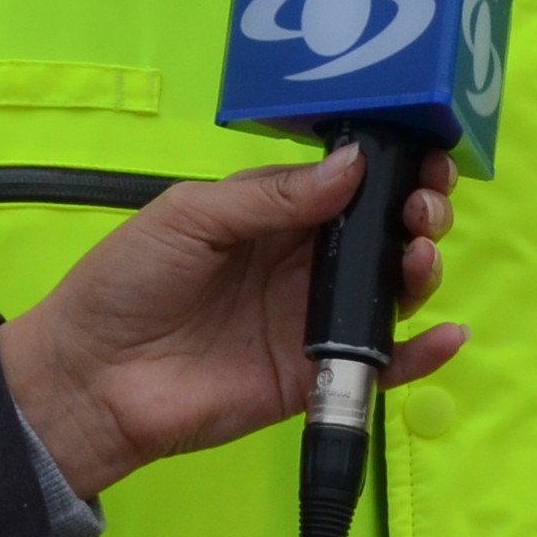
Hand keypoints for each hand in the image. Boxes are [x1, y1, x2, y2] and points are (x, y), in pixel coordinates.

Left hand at [0, 148, 456, 500]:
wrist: (90, 380)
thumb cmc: (126, 283)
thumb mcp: (190, 217)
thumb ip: (271, 197)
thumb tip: (353, 169)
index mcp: (271, 214)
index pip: (346, 184)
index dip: (389, 168)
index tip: (425, 156)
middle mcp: (300, 262)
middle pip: (380, 233)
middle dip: (415, 212)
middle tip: (424, 207)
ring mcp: (310, 320)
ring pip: (388, 290)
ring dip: (421, 269)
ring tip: (420, 255)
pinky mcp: (314, 376)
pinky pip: (379, 362)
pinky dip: (421, 353)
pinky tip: (446, 334)